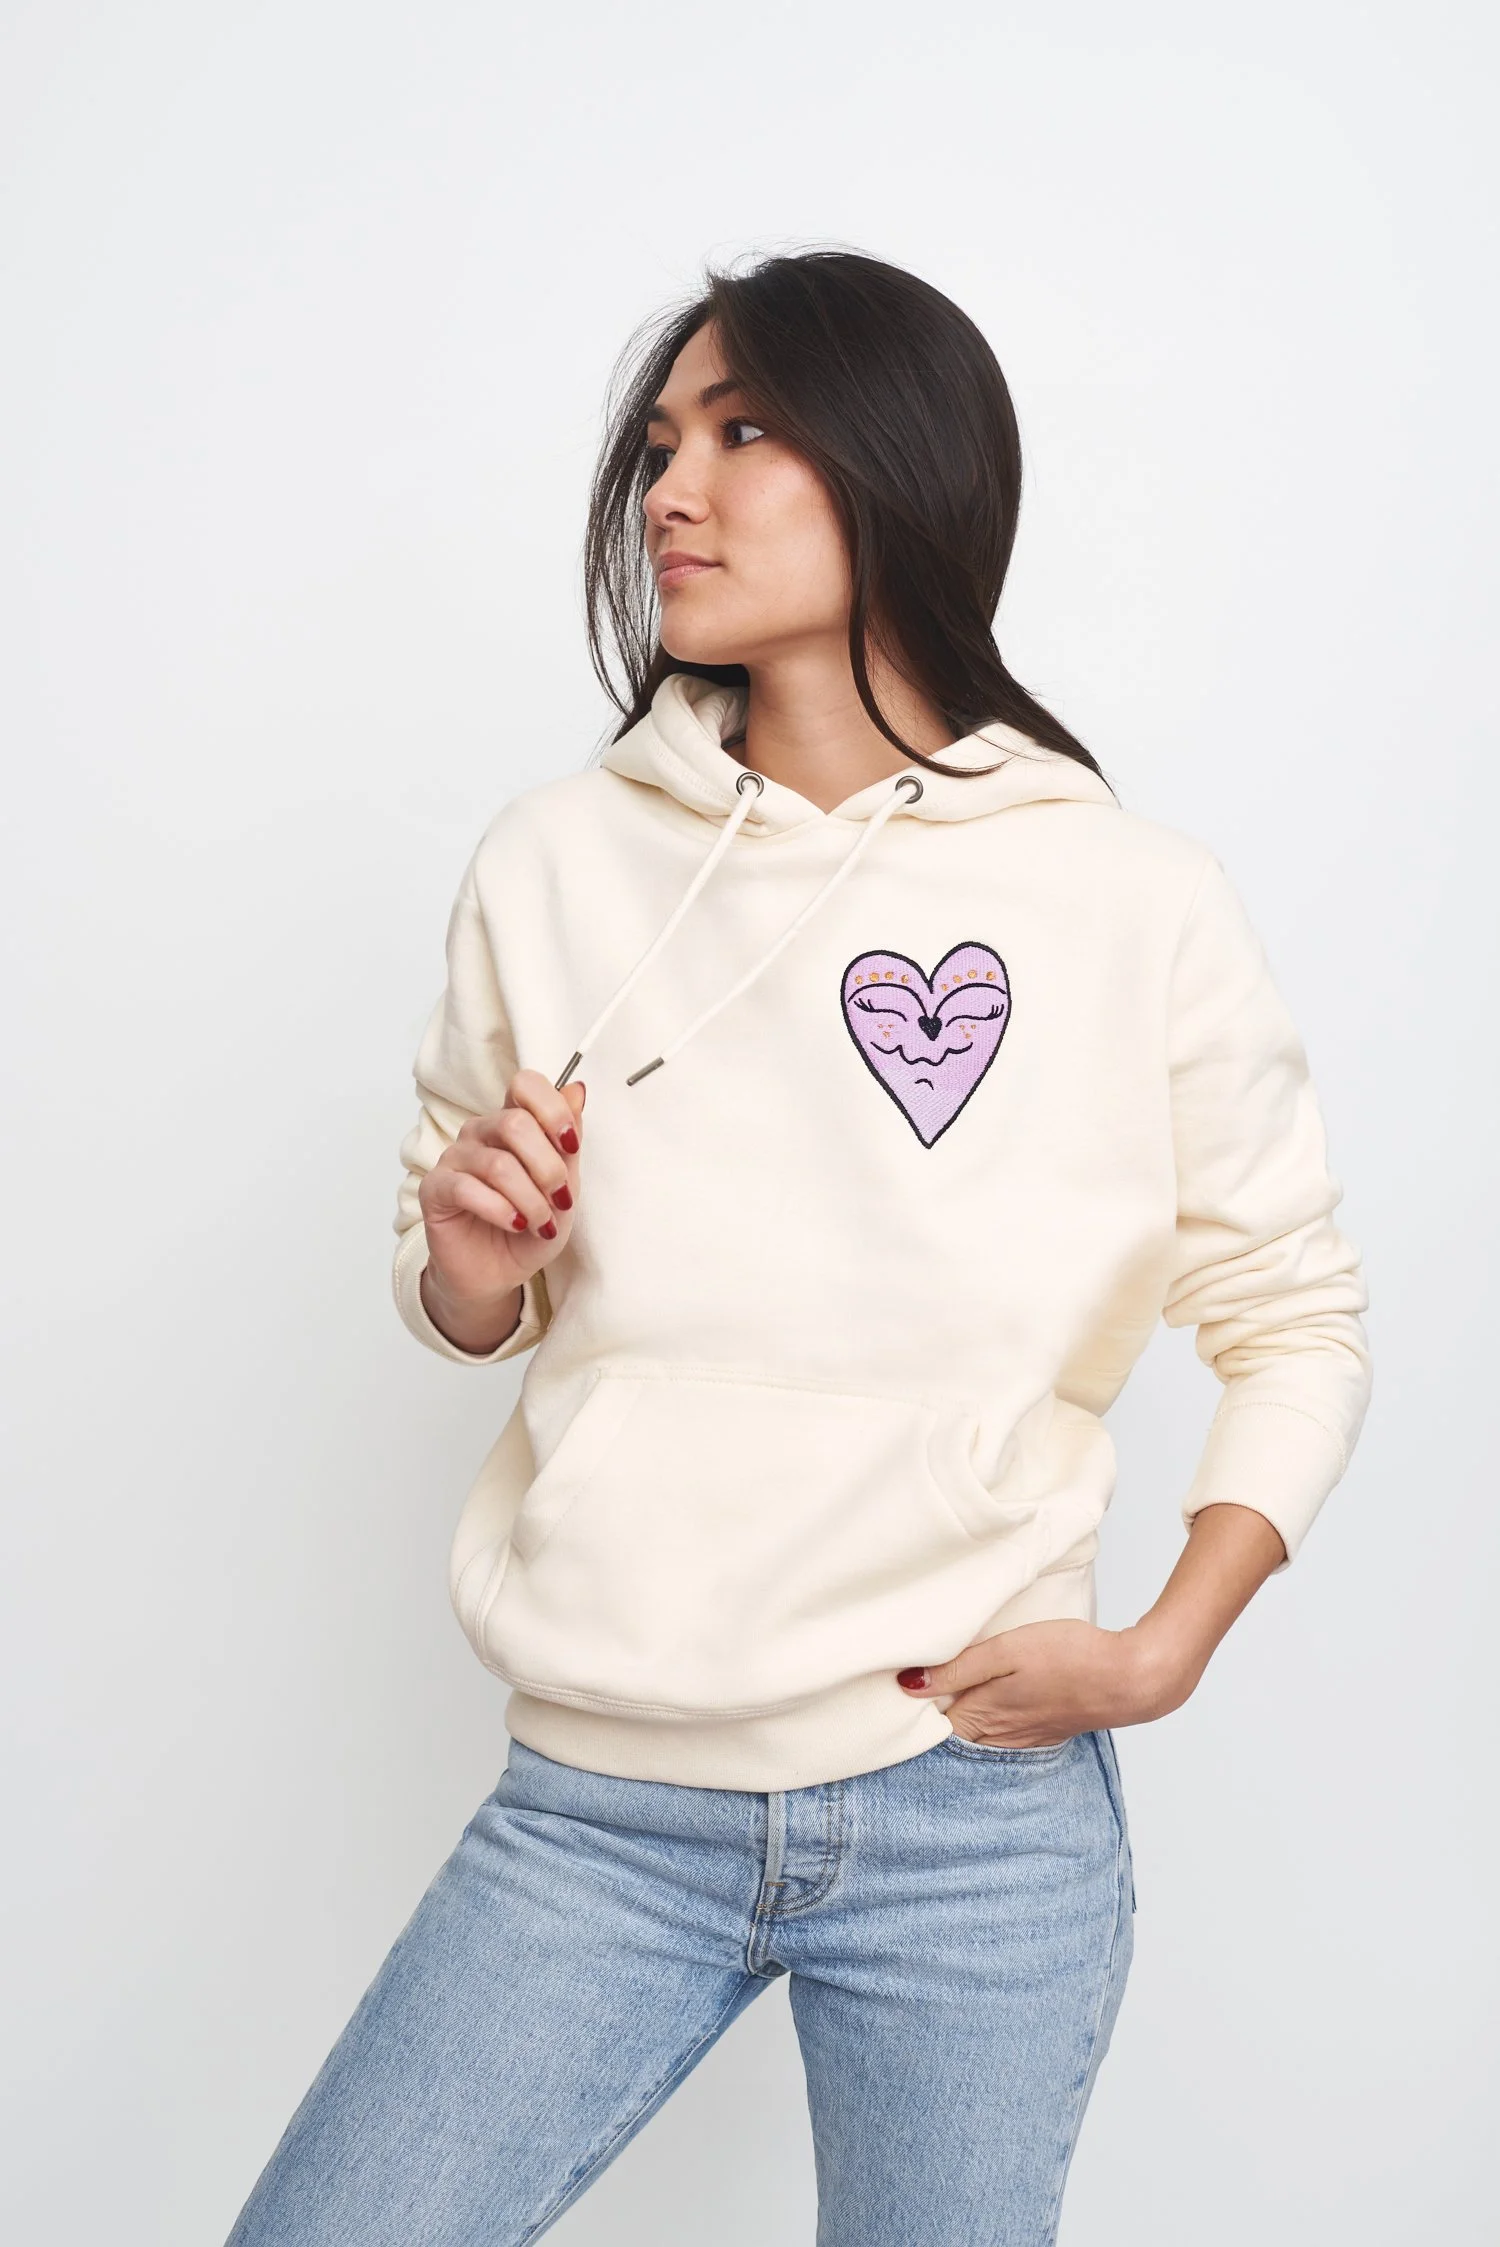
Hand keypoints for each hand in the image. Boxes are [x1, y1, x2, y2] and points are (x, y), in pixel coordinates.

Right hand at [419, 1069, 584, 1317]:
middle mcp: (480, 1132)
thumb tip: (577, 1090)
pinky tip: (515, 1224)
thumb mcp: (565, 1189)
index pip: (525, 1085)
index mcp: (512, 1122)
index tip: (572, 1147)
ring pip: (498, 1164)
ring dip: (530, 1200)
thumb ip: (567, 1143)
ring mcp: (454, 1158)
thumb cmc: (531, 1228)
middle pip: (516, 1122)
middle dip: (548, 1168)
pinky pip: (468, 1189)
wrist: (500, 1274)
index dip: (554, 1110)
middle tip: (560, 1200)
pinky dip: (501, 1210)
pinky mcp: (434, 1189)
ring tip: (540, 1223)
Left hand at [896, 1618, 1199, 1746]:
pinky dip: (986, 1720)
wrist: (1130, 1679)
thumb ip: (958, 1668)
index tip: (887, 1690)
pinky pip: (1001, 1731)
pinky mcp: (1043, 1729)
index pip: (930, 1719)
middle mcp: (998, 1735)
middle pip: (949, 1729)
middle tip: (902, 1691)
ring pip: (975, 1732)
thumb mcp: (1007, 1651)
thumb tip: (907, 1685)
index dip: (908, 1706)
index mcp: (982, 1716)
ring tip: (936, 1696)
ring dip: (957, 1717)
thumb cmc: (1070, 1656)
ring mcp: (1023, 1736)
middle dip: (928, 1714)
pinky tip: (985, 1703)